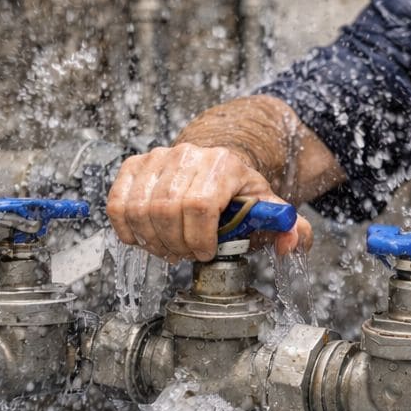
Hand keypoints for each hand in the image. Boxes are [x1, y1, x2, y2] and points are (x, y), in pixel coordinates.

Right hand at [105, 144, 311, 262]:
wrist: (215, 165)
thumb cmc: (239, 194)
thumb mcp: (268, 208)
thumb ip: (289, 228)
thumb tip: (292, 243)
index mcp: (225, 164)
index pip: (200, 205)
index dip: (199, 238)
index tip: (205, 254)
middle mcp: (188, 155)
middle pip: (167, 210)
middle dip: (176, 244)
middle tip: (185, 255)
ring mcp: (158, 158)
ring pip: (139, 210)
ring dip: (152, 241)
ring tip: (168, 249)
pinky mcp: (135, 166)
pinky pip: (118, 203)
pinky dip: (126, 229)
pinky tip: (142, 239)